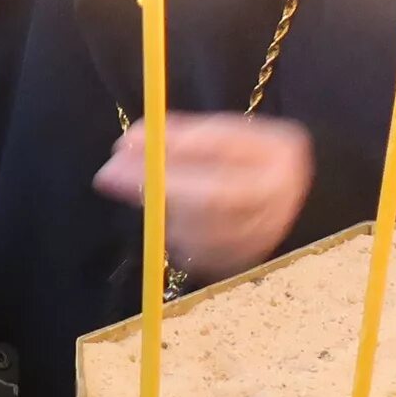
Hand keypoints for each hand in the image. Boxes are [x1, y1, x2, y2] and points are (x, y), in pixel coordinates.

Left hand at [92, 114, 315, 282]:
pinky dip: (174, 232)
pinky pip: (196, 253)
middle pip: (207, 202)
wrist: (288, 193)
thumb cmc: (249, 157)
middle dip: (153, 186)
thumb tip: (127, 143)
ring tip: (147, 188)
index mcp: (281, 159)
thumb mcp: (223, 134)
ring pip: (196, 231)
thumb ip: (178, 137)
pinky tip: (171, 214)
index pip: (220, 160)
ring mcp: (264, 239)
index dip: (169, 160)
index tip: (123, 146)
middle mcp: (280, 203)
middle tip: (108, 174)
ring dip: (160, 209)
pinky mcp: (243, 262)